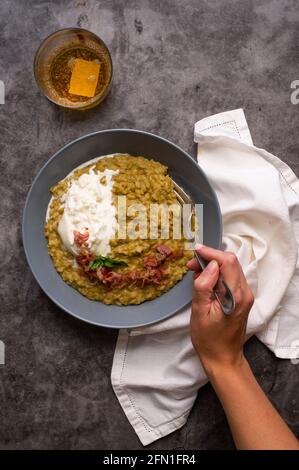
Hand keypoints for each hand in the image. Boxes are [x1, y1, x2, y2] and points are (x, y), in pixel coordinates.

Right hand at [187, 245, 253, 374]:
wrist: (222, 357)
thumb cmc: (208, 339)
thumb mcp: (199, 311)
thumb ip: (204, 286)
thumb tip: (210, 265)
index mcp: (236, 296)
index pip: (227, 262)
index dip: (211, 253)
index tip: (195, 251)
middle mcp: (245, 293)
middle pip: (231, 262)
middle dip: (210, 258)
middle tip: (191, 264)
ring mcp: (245, 295)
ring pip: (231, 268)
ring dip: (213, 265)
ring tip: (195, 272)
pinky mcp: (242, 297)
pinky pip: (231, 277)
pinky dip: (217, 273)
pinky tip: (204, 280)